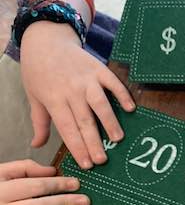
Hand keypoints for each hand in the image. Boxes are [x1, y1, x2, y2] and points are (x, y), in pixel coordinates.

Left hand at [19, 20, 135, 168]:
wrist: (46, 40)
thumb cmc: (38, 71)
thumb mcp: (34, 96)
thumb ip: (39, 122)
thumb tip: (37, 145)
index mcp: (54, 99)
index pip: (67, 129)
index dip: (77, 148)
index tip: (87, 164)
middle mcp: (71, 90)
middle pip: (84, 121)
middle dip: (94, 142)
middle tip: (102, 159)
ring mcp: (86, 79)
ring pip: (100, 104)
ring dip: (109, 122)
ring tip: (118, 139)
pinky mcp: (99, 69)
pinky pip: (113, 83)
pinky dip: (122, 95)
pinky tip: (130, 108)